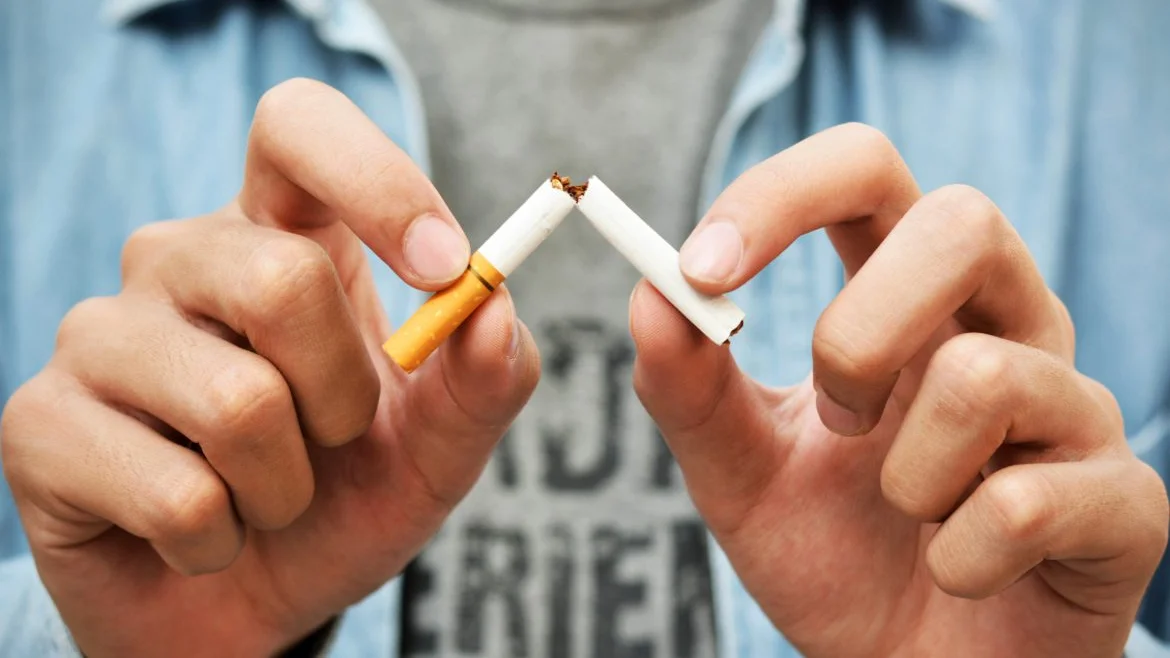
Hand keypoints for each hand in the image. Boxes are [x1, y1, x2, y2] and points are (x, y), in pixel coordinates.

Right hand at [0, 79, 539, 656]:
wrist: (248, 604)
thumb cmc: (343, 499)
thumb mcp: (438, 445)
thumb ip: (485, 379)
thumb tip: (493, 311)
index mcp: (280, 235)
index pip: (299, 127)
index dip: (376, 181)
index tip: (445, 269)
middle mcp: (179, 261)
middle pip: (282, 278)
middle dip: (344, 397)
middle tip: (330, 443)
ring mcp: (99, 335)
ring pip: (237, 403)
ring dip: (286, 487)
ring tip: (262, 498)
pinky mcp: (39, 422)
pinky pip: (177, 495)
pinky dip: (221, 542)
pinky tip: (200, 535)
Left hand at [632, 123, 1168, 656]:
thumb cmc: (834, 557)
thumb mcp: (739, 474)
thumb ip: (690, 390)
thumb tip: (650, 293)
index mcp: (909, 300)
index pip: (865, 173)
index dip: (782, 195)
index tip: (704, 268)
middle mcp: (1002, 326)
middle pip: (962, 221)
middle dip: (860, 333)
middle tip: (837, 421)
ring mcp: (1072, 407)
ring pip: (985, 373)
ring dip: (905, 474)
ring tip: (908, 513)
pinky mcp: (1125, 501)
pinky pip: (1028, 501)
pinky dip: (956, 558)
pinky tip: (957, 571)